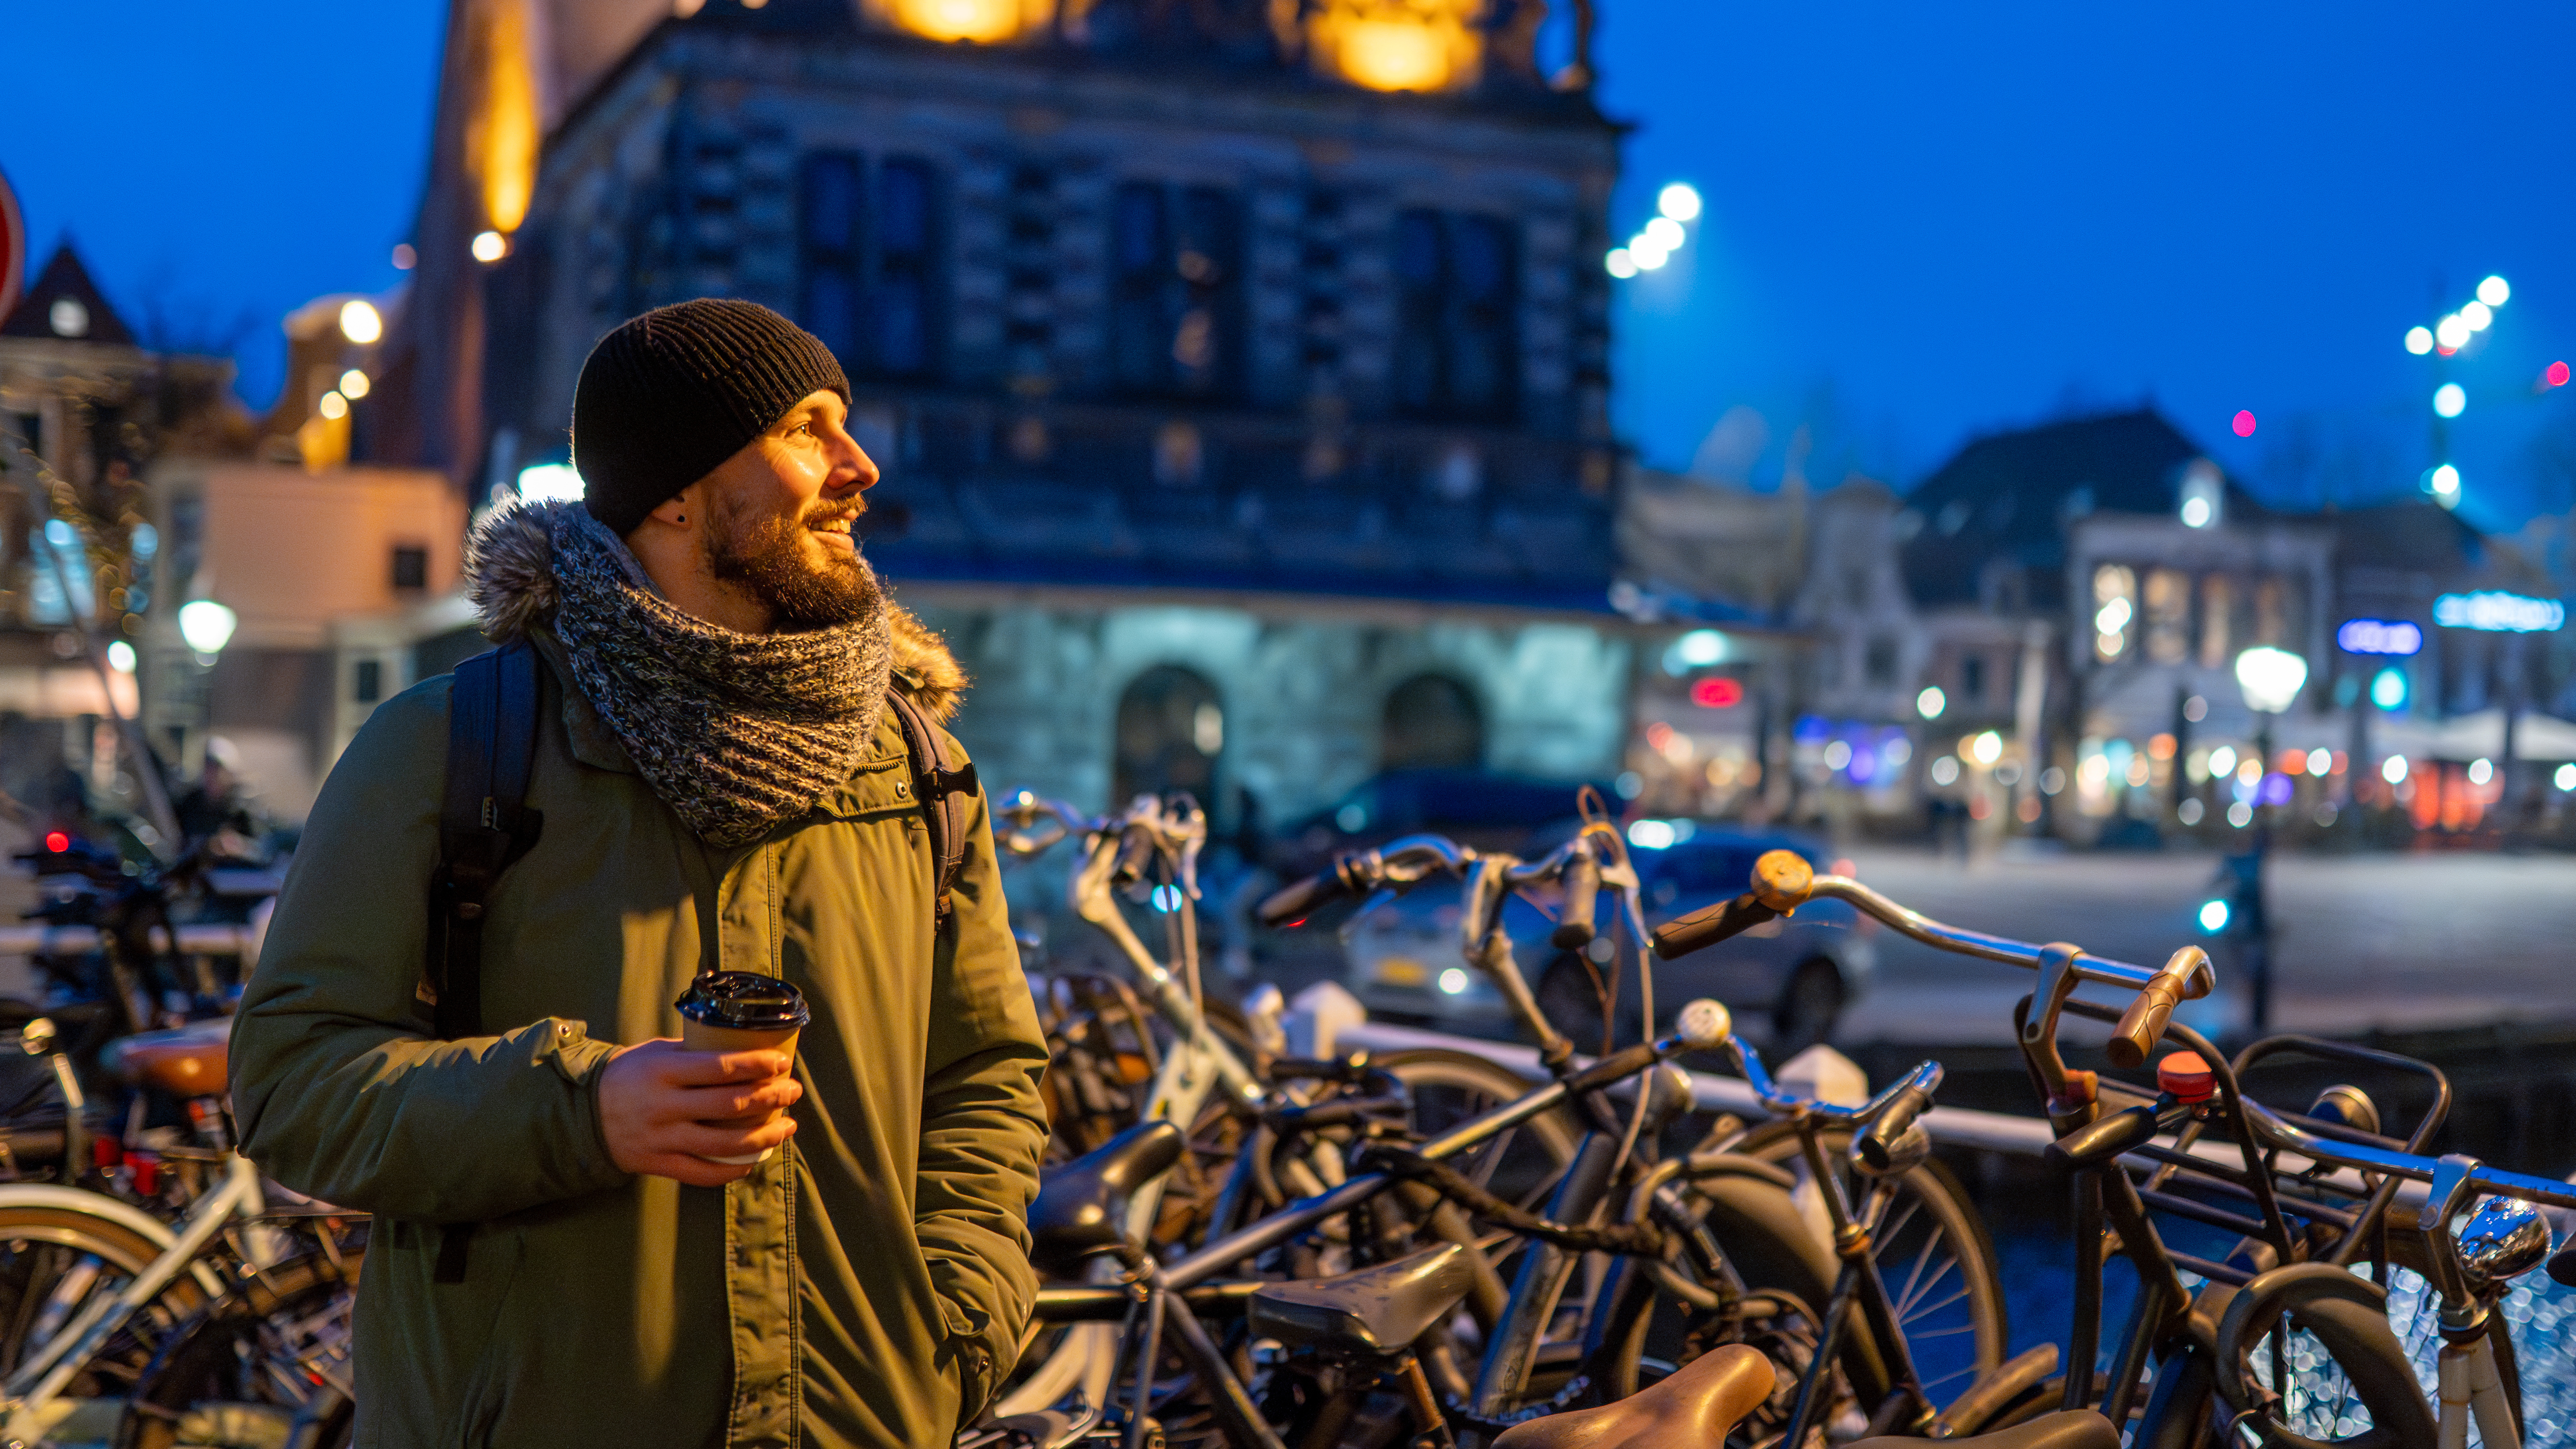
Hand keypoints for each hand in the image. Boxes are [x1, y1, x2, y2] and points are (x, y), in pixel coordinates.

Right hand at [598, 1039, 802, 1186]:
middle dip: (770, 1097)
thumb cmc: (630, 1075)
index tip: (782, 1062)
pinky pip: (702, 1172)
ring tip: (788, 1126)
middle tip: (793, 1091)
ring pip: (723, 1143)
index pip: (720, 1067)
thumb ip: (694, 1054)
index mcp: (663, 1070)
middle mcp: (663, 1105)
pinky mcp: (657, 1163)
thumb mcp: (655, 1053)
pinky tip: (755, 1160)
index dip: (757, 1065)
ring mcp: (661, 1138)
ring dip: (764, 1136)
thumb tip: (744, 1050)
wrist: (583, 1114)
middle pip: (730, 1104)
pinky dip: (732, 1169)